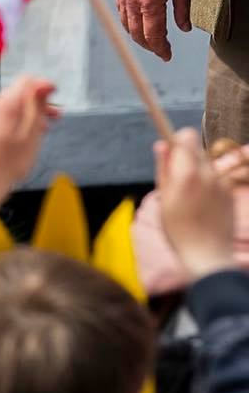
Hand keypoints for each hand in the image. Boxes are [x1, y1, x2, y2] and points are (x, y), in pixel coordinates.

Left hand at [0, 77, 58, 208]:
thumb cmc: (11, 161)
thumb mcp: (31, 134)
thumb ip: (37, 106)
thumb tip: (44, 84)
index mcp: (4, 103)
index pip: (26, 82)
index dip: (43, 87)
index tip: (55, 99)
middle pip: (14, 98)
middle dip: (33, 107)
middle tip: (49, 122)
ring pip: (1, 110)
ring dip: (18, 117)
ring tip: (31, 134)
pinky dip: (1, 125)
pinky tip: (9, 140)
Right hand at [114, 0, 190, 62]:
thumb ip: (183, 7)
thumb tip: (185, 29)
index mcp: (150, 2)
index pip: (154, 35)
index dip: (161, 48)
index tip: (167, 56)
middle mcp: (133, 2)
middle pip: (137, 34)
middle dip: (149, 45)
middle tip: (161, 51)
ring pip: (127, 25)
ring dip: (138, 36)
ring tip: (150, 40)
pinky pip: (121, 12)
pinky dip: (129, 23)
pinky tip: (138, 23)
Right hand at [156, 128, 236, 280]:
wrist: (208, 256)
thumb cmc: (178, 229)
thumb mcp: (163, 197)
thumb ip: (163, 167)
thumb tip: (162, 144)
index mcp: (187, 173)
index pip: (187, 136)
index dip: (177, 139)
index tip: (171, 150)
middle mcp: (208, 174)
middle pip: (197, 149)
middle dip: (186, 156)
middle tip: (177, 178)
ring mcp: (222, 184)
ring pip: (207, 165)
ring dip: (198, 171)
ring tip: (189, 195)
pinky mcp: (231, 194)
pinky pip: (217, 178)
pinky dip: (209, 183)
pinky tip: (202, 204)